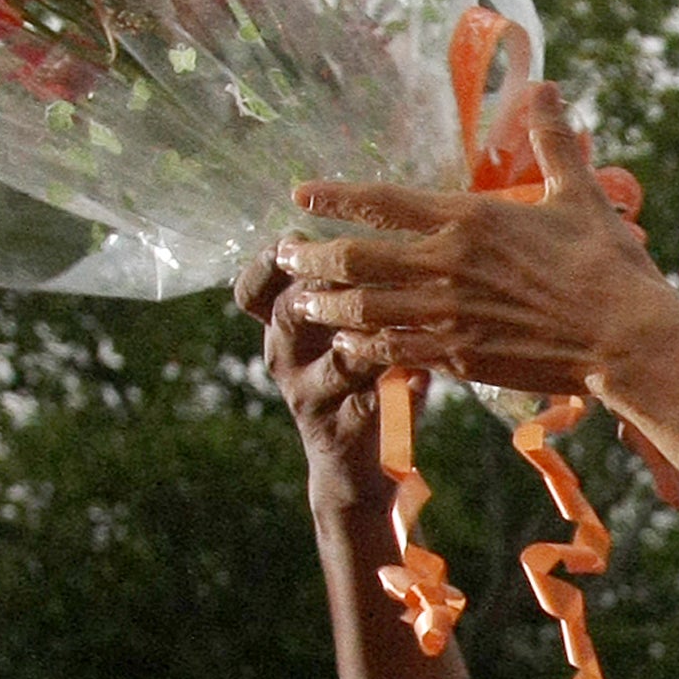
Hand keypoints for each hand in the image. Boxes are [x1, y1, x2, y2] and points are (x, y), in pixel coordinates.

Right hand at [237, 244, 414, 513]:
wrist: (356, 461)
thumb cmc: (358, 374)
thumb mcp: (346, 327)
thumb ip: (351, 284)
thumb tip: (380, 217)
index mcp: (285, 326)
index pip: (256, 288)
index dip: (269, 261)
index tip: (294, 237)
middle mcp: (288, 359)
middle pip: (288, 314)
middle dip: (321, 288)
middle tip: (352, 269)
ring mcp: (311, 398)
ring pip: (333, 361)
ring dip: (365, 338)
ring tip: (393, 321)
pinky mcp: (342, 434)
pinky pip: (369, 409)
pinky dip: (398, 391)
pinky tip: (422, 379)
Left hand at [284, 86, 678, 404]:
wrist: (628, 339)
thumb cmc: (609, 267)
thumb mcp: (579, 196)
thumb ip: (552, 142)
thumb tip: (547, 87)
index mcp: (470, 218)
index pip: (382, 200)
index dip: (334, 196)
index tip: (299, 195)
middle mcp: (448, 265)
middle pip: (354, 258)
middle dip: (309, 257)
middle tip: (283, 256)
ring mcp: (449, 316)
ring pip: (363, 309)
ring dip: (326, 306)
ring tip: (303, 303)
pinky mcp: (461, 359)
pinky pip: (395, 352)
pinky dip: (366, 347)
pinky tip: (351, 345)